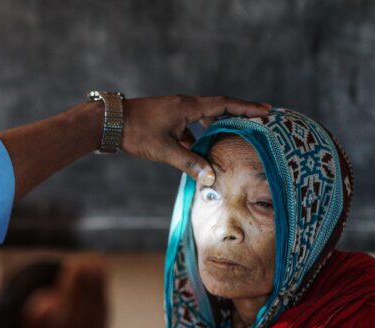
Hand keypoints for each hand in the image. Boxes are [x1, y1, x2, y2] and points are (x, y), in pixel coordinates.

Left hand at [122, 95, 270, 184]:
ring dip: (215, 128)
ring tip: (230, 139)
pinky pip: (188, 127)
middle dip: (236, 116)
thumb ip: (189, 163)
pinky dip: (196, 137)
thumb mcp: (165, 150)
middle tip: (256, 122)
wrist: (108, 122)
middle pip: (217, 108)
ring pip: (201, 119)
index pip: (224, 105)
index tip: (266, 110)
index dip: (246, 108)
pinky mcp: (165, 120)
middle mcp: (183, 105)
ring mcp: (173, 111)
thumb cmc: (136, 132)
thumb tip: (211, 176)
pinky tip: (197, 153)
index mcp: (188, 107)